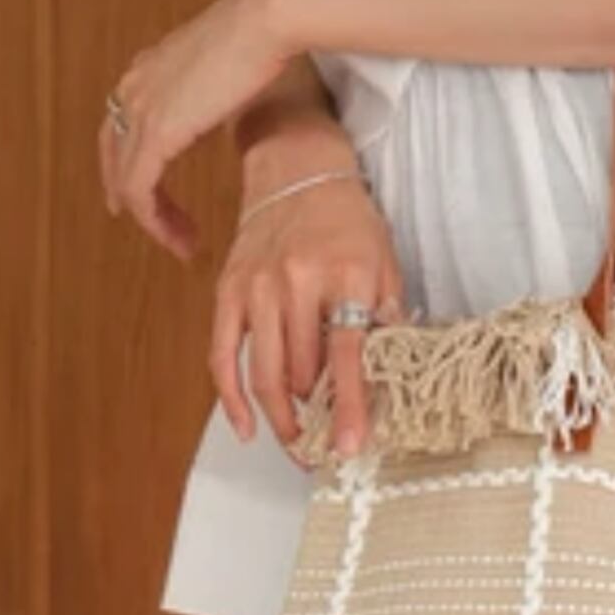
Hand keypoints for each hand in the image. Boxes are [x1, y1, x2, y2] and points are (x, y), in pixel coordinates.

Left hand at [99, 0, 288, 259]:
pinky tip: (179, 237)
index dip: (126, 166)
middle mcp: (135, 87)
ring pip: (127, 181)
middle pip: (113, 155)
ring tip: (181, 243)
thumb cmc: (262, 37)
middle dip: (133, 198)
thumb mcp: (226, 67)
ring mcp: (141, 109)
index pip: (120, 126)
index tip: (148, 198)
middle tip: (159, 230)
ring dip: (154, 221)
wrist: (265, 21)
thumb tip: (227, 105)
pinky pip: (140, 190)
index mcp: (148, 69)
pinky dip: (156, 221)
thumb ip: (212, 90)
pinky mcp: (156, 133)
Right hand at [212, 170, 405, 458]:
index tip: (347, 446)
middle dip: (317, 417)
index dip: (347, 407)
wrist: (296, 168)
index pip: (345, 356)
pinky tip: (248, 428)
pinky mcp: (229, 292)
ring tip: (299, 447)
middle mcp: (295, 282)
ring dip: (282, 421)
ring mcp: (257, 288)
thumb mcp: (384, 264)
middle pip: (303, 373)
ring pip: (266, 375)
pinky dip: (233, 400)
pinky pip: (223, 357)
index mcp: (344, 275)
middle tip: (329, 443)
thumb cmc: (346, 220)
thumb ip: (387, 320)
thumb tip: (391, 381)